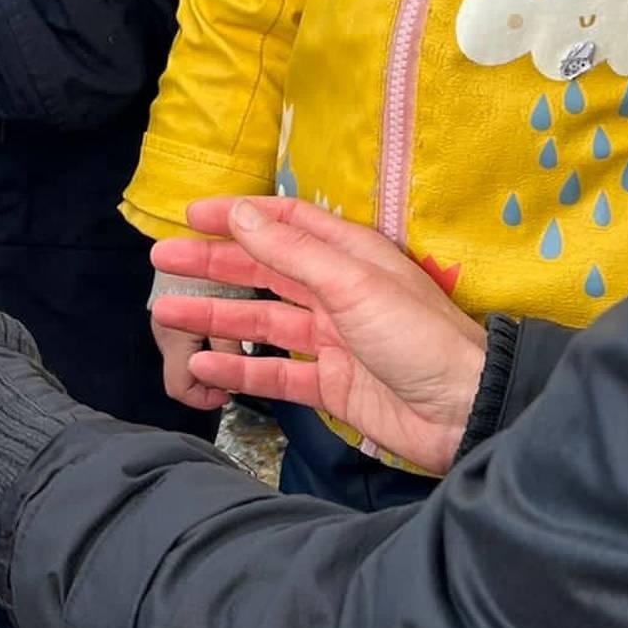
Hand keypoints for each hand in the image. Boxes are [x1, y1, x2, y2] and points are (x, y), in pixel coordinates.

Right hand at [150, 197, 486, 473]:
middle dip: (213, 264)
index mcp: (350, 256)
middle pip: (264, 270)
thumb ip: (292, 251)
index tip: (192, 215)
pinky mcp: (330, 385)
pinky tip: (205, 366)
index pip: (284, 222)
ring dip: (215, 317)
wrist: (465, 413)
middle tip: (163, 260)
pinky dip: (238, 370)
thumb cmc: (419, 337)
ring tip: (167, 314)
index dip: (238, 215)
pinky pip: (274, 372)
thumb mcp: (352, 284)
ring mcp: (332, 340)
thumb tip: (240, 214)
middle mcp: (337, 292)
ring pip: (261, 323)